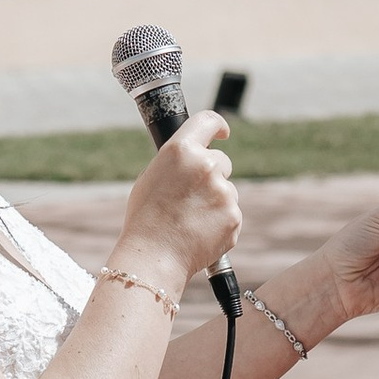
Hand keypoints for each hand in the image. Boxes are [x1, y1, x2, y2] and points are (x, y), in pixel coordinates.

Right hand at [116, 112, 240, 291]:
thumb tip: (195, 159)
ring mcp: (224, 192)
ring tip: (190, 220)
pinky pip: (231, 214)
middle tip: (191, 196)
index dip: (218, 126)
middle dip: (212, 175)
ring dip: (215, 201)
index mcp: (181, 150)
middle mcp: (206, 166)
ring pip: (227, 190)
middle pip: (222, 161)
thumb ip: (178, 163)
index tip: (222, 133)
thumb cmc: (145, 218)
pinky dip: (220, 222)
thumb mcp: (152, 177)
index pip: (208, 121)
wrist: (153, 257)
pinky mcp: (234, 217)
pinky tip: (199, 232)